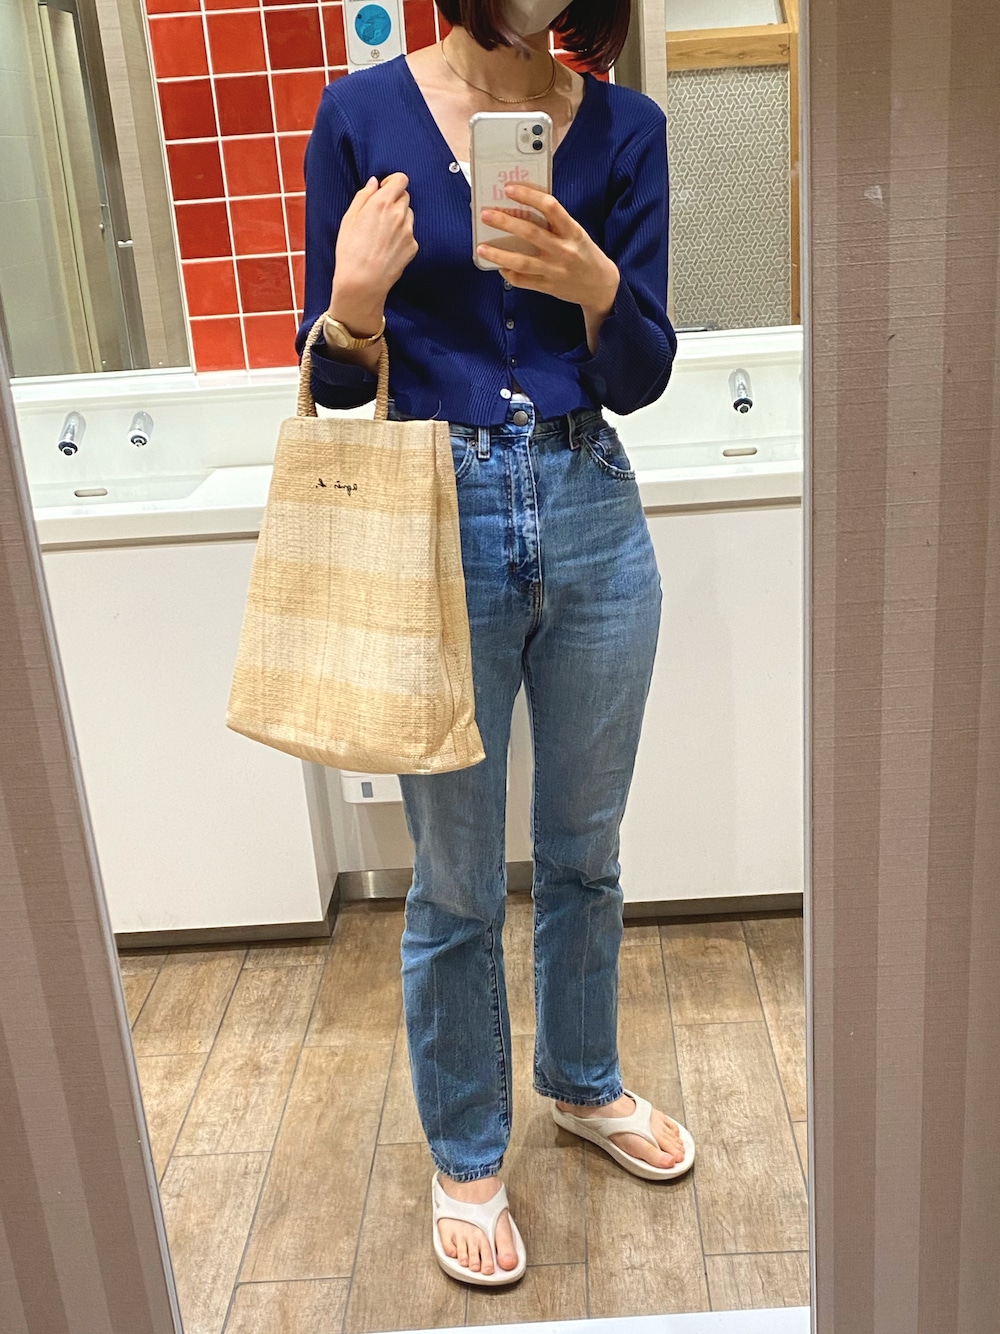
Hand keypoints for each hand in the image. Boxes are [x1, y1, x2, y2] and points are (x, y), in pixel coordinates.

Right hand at [331, 172, 417, 327]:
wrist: (362, 282)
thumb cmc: (350, 251)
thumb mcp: (349, 219)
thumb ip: (364, 196)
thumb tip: (374, 183)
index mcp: (382, 203)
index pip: (401, 179)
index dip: (393, 182)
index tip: (385, 189)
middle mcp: (399, 214)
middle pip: (405, 197)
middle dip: (394, 201)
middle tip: (380, 215)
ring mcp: (408, 231)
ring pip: (408, 215)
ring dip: (399, 218)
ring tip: (383, 234)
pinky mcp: (413, 246)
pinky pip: (410, 234)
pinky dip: (402, 237)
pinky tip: (388, 248)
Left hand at [477, 182, 619, 326]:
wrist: (601, 286)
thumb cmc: (585, 254)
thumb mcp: (576, 233)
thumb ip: (555, 223)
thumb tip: (523, 209)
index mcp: (572, 231)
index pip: (550, 207)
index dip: (528, 196)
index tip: (509, 188)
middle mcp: (563, 250)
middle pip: (530, 233)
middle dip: (505, 222)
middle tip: (485, 214)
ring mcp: (555, 270)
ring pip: (522, 261)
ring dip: (499, 254)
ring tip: (481, 248)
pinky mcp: (548, 287)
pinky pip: (524, 281)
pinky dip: (509, 274)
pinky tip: (499, 267)